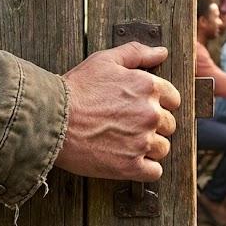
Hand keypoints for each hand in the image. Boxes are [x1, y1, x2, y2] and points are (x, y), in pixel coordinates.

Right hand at [58, 42, 181, 181]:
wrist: (51, 120)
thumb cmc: (76, 89)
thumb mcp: (105, 60)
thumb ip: (137, 53)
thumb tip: (161, 53)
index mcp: (149, 88)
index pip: (174, 100)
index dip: (159, 104)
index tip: (143, 109)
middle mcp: (150, 114)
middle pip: (169, 125)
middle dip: (153, 126)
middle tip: (129, 126)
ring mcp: (142, 141)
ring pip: (163, 148)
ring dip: (150, 148)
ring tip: (127, 143)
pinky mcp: (131, 166)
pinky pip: (154, 172)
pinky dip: (145, 169)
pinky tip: (129, 161)